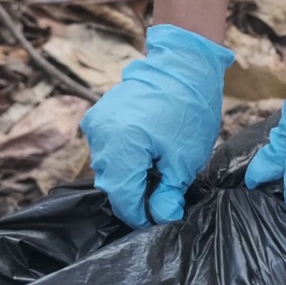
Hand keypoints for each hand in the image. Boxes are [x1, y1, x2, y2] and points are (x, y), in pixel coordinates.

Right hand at [80, 25, 234, 227]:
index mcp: (121, 146)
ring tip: (154, 175)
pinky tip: (144, 156)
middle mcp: (101, 135)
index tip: (154, 220)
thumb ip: (168, 192)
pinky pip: (106, 148)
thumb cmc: (189, 108)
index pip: (122, 197)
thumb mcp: (185, 159)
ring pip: (107, 166)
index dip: (138, 215)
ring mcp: (96, 123)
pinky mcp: (98, 115)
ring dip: (127, 176)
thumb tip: (162, 215)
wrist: (182, 63)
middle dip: (134, 195)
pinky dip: (123, 157)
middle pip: (112, 183)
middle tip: (159, 200)